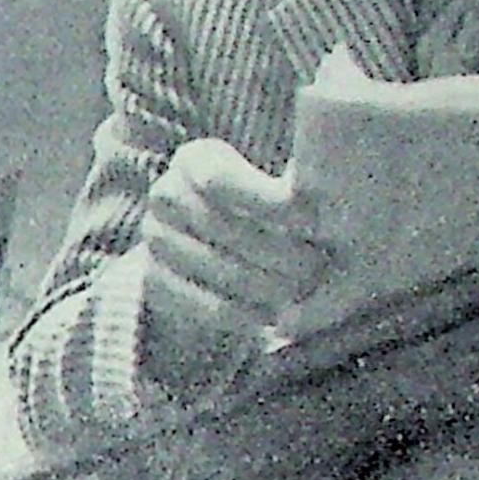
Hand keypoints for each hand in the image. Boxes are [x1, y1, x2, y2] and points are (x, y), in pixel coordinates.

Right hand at [140, 138, 327, 383]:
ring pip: (213, 267)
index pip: (221, 180)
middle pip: (222, 227)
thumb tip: (326, 193)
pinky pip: (195, 303)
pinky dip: (237, 315)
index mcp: (193, 159)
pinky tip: (271, 320)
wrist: (223, 248)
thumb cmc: (269, 210)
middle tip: (318, 269)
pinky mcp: (152, 280)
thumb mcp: (279, 186)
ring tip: (302, 295)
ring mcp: (153, 238)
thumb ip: (299, 189)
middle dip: (275, 251)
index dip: (270, 202)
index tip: (315, 221)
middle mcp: (164, 194)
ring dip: (262, 285)